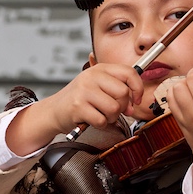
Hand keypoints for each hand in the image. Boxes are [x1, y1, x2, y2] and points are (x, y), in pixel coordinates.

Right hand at [6, 64, 142, 155]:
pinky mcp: (78, 107)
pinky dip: (100, 124)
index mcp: (100, 69)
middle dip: (122, 106)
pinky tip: (92, 119)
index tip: (136, 99)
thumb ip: (118, 90)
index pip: (129, 72)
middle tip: (113, 110)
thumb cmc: (79, 99)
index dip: (138, 88)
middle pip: (123, 93)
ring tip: (101, 114)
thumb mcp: (98, 86)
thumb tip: (133, 105)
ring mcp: (84, 91)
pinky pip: (102, 120)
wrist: (54, 110)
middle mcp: (92, 77)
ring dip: (111, 117)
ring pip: (114, 108)